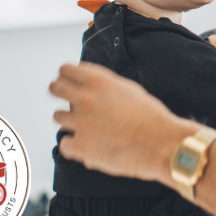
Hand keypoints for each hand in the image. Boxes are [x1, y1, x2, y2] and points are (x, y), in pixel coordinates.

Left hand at [50, 62, 188, 183]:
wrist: (161, 143)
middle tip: (67, 101)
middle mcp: (85, 98)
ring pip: (57, 116)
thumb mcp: (128, 89)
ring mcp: (80, 122)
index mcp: (98, 80)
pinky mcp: (80, 146)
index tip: (67, 81)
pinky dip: (74, 146)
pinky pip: (64, 144)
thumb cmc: (150, 117)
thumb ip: (105, 86)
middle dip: (58, 93)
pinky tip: (88, 146)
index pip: (65, 70)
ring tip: (87, 127)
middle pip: (54, 88)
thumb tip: (87, 86)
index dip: (65, 76)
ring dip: (69, 121)